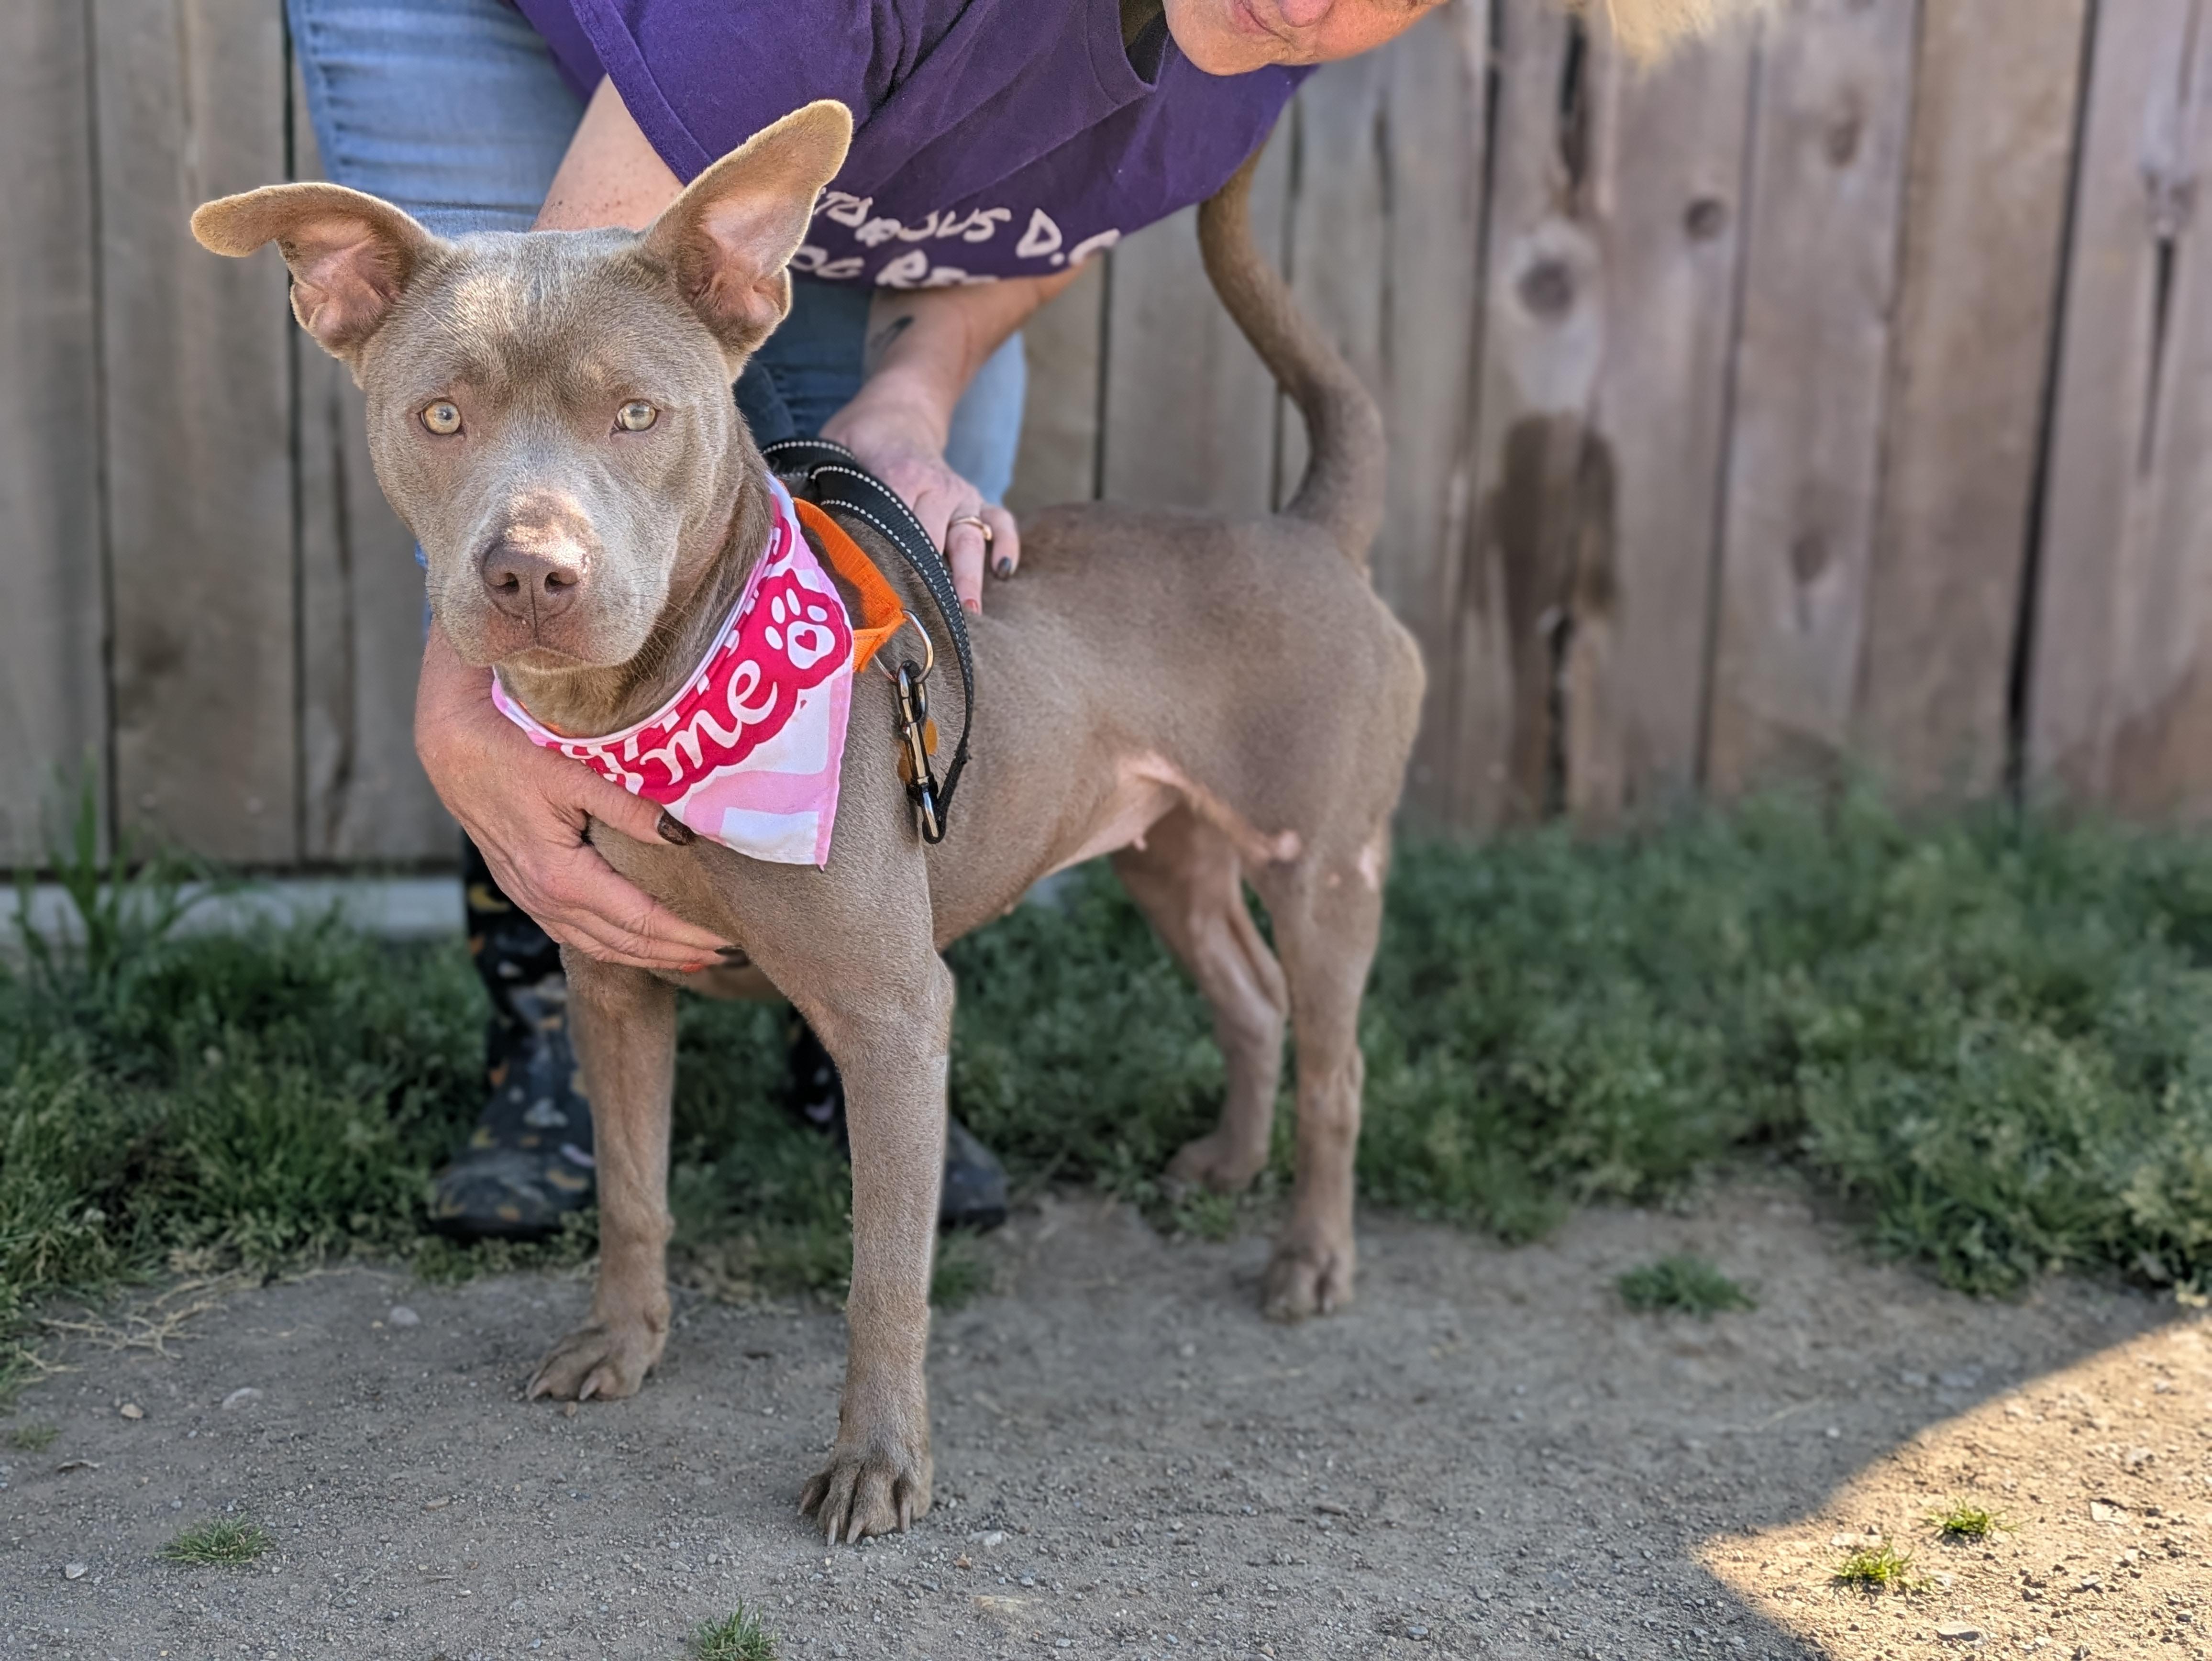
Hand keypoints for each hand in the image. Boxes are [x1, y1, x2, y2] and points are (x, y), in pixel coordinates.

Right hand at [413, 628, 734, 971]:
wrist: (452, 753)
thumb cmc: (512, 755)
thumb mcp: (573, 775)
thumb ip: (628, 808)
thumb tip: (682, 836)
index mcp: (563, 877)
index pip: (640, 919)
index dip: (686, 934)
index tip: (726, 938)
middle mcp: (547, 900)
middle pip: (625, 942)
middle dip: (678, 953)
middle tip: (727, 954)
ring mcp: (532, 901)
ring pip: (599, 946)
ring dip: (648, 957)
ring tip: (692, 959)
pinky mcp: (525, 894)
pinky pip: (575, 935)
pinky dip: (613, 947)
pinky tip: (635, 945)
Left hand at [821, 377, 1016, 611]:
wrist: (899, 411)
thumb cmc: (858, 441)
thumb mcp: (832, 454)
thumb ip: (820, 487)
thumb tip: (796, 533)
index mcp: (899, 477)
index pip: (898, 530)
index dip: (891, 569)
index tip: (881, 607)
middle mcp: (937, 487)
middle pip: (936, 544)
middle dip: (929, 586)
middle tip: (921, 629)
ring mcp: (961, 495)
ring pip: (971, 539)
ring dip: (970, 579)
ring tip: (968, 617)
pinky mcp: (976, 501)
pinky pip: (1001, 522)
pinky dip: (1006, 545)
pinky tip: (1002, 573)